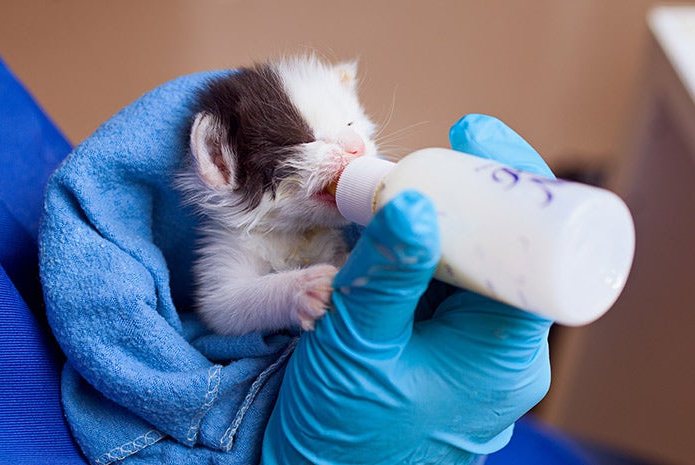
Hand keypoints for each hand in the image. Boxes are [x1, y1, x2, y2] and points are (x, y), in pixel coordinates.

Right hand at [261, 114, 553, 463]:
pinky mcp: (443, 350)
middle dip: (467, 199)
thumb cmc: (342, 433)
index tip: (473, 134)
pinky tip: (387, 234)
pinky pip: (442, 288)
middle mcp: (499, 351)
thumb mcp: (358, 347)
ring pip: (469, 266)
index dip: (512, 185)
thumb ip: (385, 277)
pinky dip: (418, 255)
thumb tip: (419, 203)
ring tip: (394, 191)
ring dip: (437, 224)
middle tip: (425, 161)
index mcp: (502, 355)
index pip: (534, 253)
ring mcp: (472, 351)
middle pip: (504, 251)